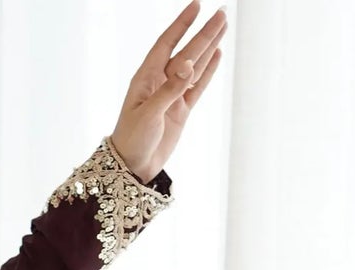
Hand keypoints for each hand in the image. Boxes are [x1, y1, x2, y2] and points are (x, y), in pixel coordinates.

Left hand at [110, 3, 228, 183]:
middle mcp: (160, 83)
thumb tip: (189, 65)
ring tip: (223, 26)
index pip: (166, 43)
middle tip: (222, 13)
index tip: (196, 5)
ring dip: (209, 46)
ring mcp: (172, 96)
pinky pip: (197, 86)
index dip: (181, 24)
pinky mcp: (181, 110)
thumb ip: (169, 90)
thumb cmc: (132, 140)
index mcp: (146, 78)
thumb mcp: (149, 114)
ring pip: (195, 65)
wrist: (132, 168)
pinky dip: (208, 71)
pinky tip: (217, 55)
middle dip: (203, 32)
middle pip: (186, 51)